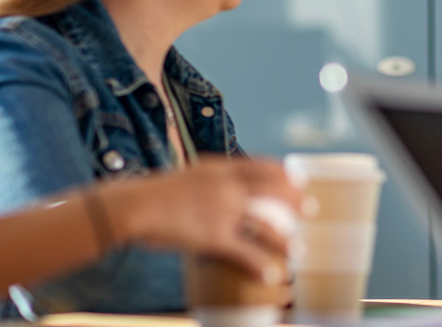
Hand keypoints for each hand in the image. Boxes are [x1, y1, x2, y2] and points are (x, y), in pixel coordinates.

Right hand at [98, 156, 306, 284]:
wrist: (132, 206)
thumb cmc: (152, 194)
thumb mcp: (185, 176)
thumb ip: (206, 180)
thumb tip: (217, 188)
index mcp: (219, 169)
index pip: (260, 166)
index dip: (282, 173)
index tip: (298, 178)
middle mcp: (227, 186)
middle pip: (271, 192)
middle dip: (294, 200)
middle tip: (310, 208)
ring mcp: (223, 211)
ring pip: (265, 225)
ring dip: (285, 239)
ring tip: (297, 250)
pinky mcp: (214, 236)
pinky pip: (245, 253)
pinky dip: (260, 265)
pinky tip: (272, 274)